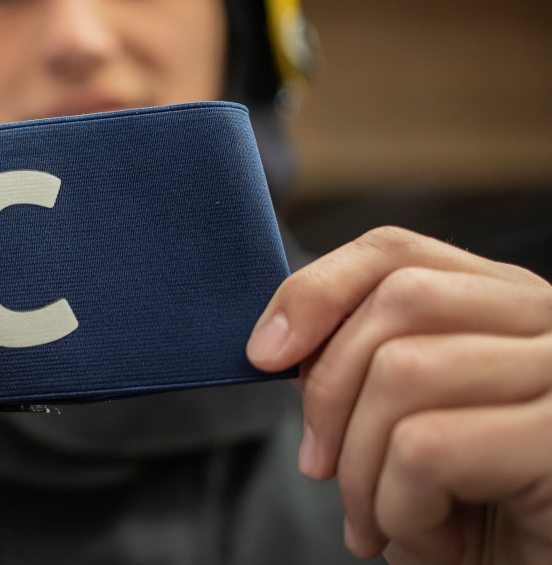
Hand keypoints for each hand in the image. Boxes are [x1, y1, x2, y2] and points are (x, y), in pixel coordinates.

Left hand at [247, 227, 551, 564]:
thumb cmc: (472, 513)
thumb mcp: (403, 423)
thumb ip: (362, 363)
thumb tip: (277, 342)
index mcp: (501, 304)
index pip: (394, 251)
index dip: (315, 291)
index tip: (263, 354)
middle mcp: (545, 320)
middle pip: (395, 301)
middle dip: (329, 392)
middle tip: (320, 468)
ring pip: (402, 371)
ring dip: (361, 468)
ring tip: (377, 521)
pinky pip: (428, 448)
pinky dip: (401, 508)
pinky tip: (435, 542)